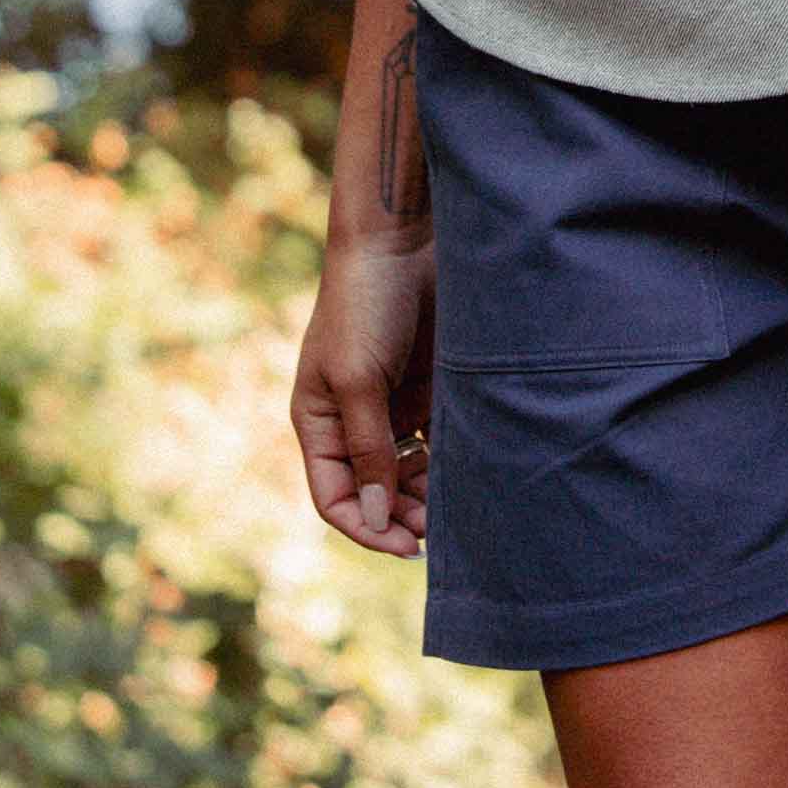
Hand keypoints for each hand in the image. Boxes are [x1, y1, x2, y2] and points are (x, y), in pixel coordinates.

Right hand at [290, 236, 435, 555]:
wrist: (404, 241)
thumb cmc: (365, 305)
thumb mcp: (359, 380)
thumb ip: (368, 449)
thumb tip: (374, 517)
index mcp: (319, 421)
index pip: (335, 497)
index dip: (365, 527)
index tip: (405, 546)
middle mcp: (353, 420)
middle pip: (374, 491)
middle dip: (401, 517)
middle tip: (437, 533)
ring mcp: (392, 405)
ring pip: (408, 473)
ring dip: (426, 497)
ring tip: (455, 509)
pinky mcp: (427, 388)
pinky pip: (436, 441)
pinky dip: (447, 463)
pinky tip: (469, 474)